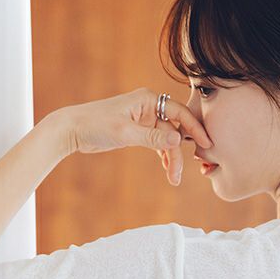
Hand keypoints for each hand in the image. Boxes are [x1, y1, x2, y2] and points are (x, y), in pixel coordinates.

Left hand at [64, 87, 212, 184]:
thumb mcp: (126, 133)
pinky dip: (163, 156)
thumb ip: (153, 137)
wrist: (73, 129)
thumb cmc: (95, 125)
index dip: (194, 129)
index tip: (206, 144)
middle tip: (181, 174)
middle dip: (179, 153)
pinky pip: (158, 144)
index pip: (179, 113)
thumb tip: (178, 140)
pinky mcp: (138, 131)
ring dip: (171, 159)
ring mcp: (144, 119)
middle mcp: (148, 107)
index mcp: (147, 99)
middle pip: (174, 130)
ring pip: (166, 140)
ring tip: (174, 179)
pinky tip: (167, 170)